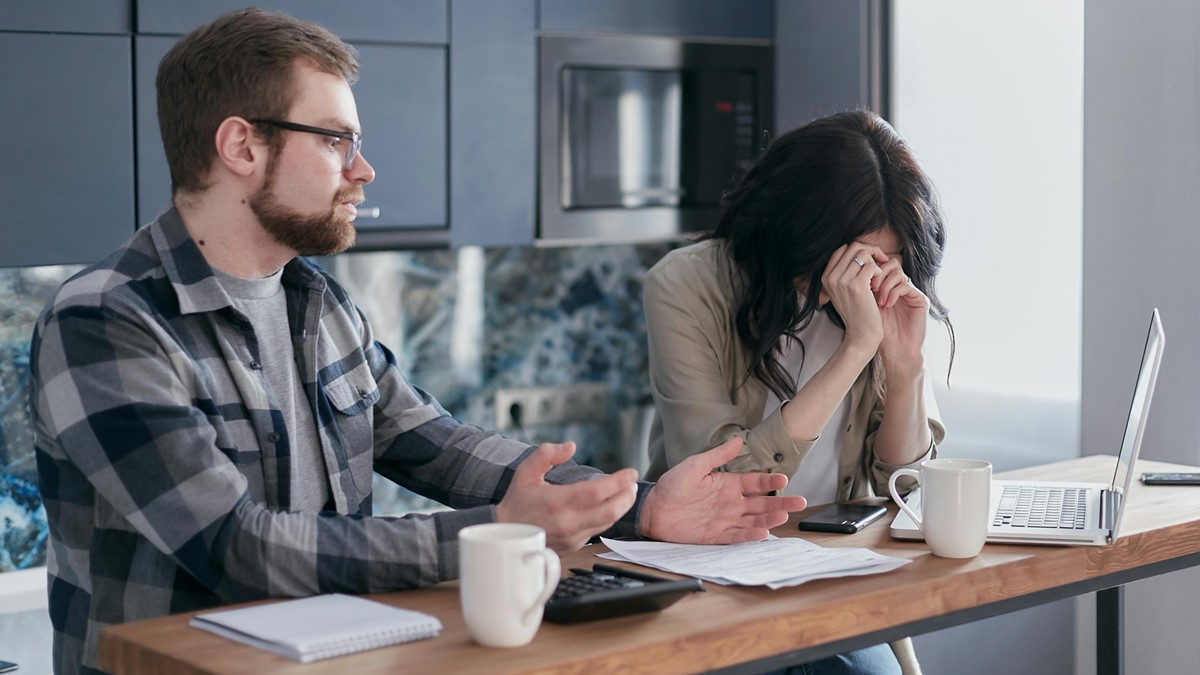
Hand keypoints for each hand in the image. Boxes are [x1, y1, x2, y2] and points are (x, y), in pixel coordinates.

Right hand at [496, 442, 638, 552]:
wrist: (505, 534)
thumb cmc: (517, 501)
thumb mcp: (526, 471)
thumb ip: (547, 454)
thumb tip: (570, 446)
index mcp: (557, 502)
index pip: (597, 492)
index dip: (618, 482)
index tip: (630, 473)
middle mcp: (568, 522)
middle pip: (610, 511)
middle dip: (627, 496)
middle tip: (633, 484)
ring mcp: (572, 537)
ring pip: (607, 523)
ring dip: (621, 507)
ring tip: (627, 493)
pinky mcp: (574, 546)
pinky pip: (597, 531)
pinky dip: (607, 517)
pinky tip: (609, 506)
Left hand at [639, 437, 807, 543]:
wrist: (652, 509)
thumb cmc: (671, 486)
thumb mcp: (695, 465)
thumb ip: (718, 455)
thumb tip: (738, 439)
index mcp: (728, 485)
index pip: (755, 483)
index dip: (770, 482)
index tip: (784, 479)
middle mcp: (731, 503)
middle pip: (761, 504)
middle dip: (781, 503)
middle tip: (799, 502)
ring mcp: (725, 520)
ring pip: (753, 520)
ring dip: (769, 519)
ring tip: (784, 516)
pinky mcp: (716, 536)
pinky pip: (736, 536)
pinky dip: (749, 535)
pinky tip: (763, 533)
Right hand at [821, 242, 888, 353]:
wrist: (860, 334)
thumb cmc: (856, 313)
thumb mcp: (843, 291)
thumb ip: (844, 271)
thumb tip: (855, 249)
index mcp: (825, 277)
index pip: (842, 249)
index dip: (859, 250)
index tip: (871, 260)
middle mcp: (831, 277)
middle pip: (853, 247)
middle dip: (870, 251)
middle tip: (880, 262)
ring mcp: (842, 281)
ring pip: (863, 254)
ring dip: (876, 262)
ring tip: (878, 277)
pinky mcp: (856, 285)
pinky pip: (872, 265)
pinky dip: (880, 272)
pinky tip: (879, 285)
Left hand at [870, 256, 927, 377]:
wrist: (895, 350)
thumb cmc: (879, 330)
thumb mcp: (865, 305)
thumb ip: (859, 287)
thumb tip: (843, 271)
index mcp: (888, 284)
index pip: (879, 262)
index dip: (868, 268)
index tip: (859, 281)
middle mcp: (900, 284)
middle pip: (889, 262)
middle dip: (876, 273)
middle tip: (868, 287)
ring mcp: (911, 290)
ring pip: (897, 271)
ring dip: (884, 284)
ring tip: (877, 300)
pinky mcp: (920, 299)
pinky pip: (905, 285)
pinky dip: (893, 293)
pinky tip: (886, 305)